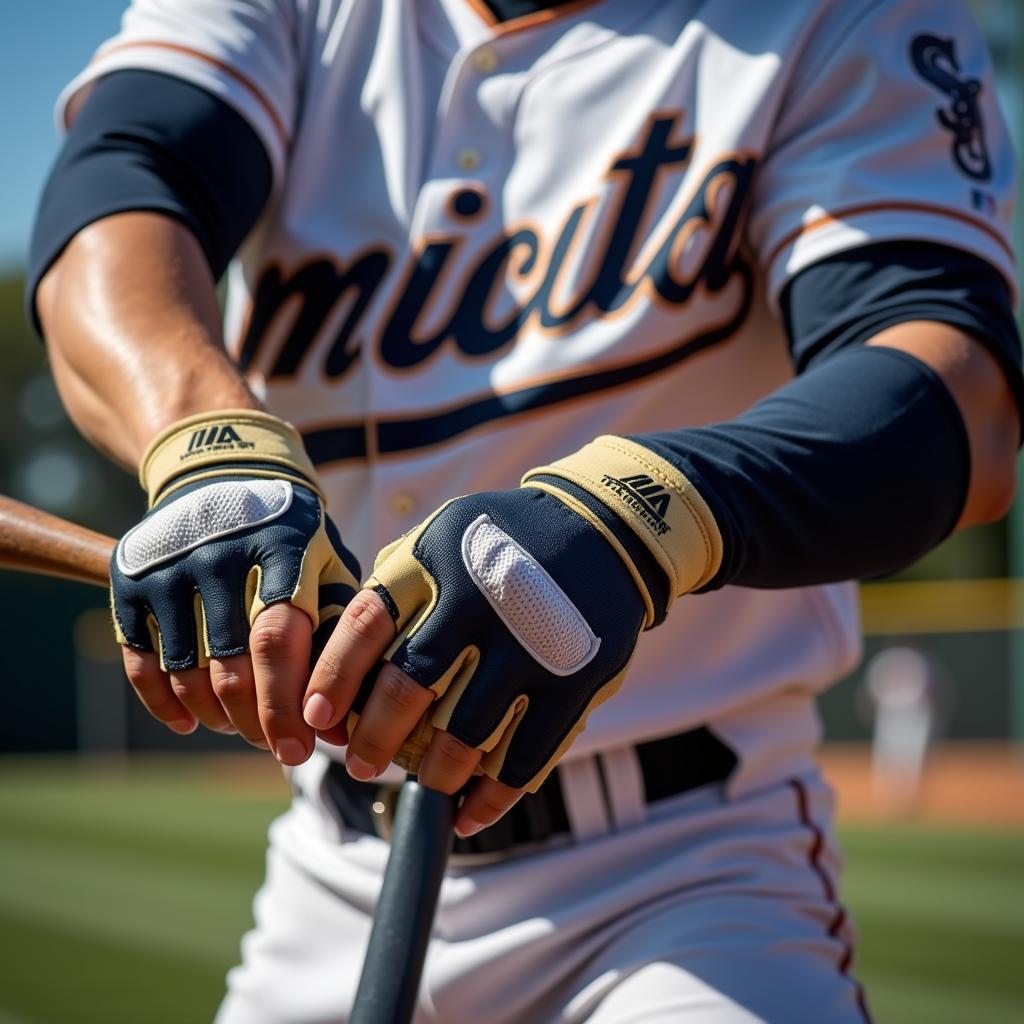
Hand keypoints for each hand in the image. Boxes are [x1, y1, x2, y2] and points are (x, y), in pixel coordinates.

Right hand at [110, 410, 360, 763]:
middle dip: (256, 722)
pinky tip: (189, 722)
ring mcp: (170, 564)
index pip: (281, 642)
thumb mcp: (329, 563)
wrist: (224, 473)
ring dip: (214, 715)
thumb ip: (342, 629)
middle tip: (277, 750)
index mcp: (282, 547)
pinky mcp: (130, 577)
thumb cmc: (293, 537)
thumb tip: (354, 717)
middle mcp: (220, 551)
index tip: (304, 748)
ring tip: (240, 727)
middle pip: (233, 665)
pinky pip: (140, 661)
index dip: (288, 703)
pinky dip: (162, 703)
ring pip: (186, 672)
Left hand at [302, 436, 722, 834]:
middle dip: (375, 738)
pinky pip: (528, 755)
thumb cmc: (498, 548)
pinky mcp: (578, 677)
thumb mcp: (440, 540)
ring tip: (424, 784)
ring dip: (436, 773)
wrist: (602, 529)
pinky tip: (472, 814)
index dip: (334, 678)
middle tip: (361, 765)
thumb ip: (393, 597)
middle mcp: (481, 597)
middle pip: (410, 684)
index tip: (316, 719)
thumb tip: (334, 683)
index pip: (367, 625)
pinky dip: (495, 796)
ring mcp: (533, 640)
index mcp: (435, 560)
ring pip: (467, 731)